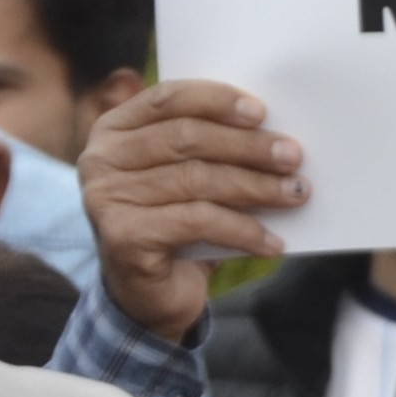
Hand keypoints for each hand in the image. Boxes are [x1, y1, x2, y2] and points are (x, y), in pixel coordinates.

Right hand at [78, 79, 307, 343]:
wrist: (150, 297)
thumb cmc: (177, 226)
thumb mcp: (187, 177)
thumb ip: (209, 146)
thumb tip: (271, 130)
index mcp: (113, 130)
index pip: (167, 99)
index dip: (216, 100)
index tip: (261, 113)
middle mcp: (100, 160)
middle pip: (186, 139)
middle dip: (247, 146)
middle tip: (293, 156)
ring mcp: (106, 199)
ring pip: (196, 180)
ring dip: (256, 187)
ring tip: (295, 194)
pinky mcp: (123, 236)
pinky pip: (197, 221)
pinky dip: (243, 230)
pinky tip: (272, 241)